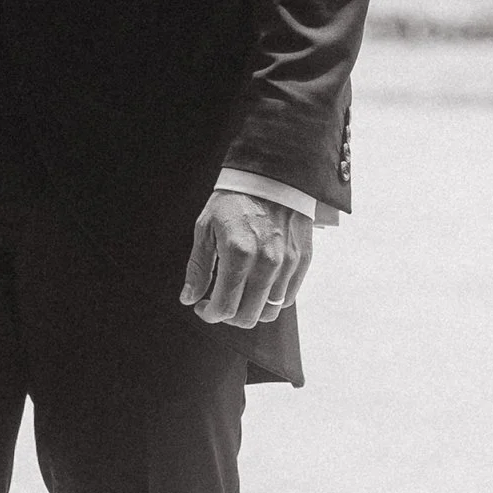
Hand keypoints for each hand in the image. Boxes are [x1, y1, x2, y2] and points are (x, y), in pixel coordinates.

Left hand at [183, 190, 311, 329]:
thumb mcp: (205, 227)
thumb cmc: (233, 200)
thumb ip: (198, 267)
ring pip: (270, 311)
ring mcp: (288, 262)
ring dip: (251, 310)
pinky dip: (271, 300)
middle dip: (229, 317)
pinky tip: (258, 285)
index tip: (203, 307)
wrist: (271, 175)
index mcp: (238, 253)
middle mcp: (267, 262)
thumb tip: (189, 298)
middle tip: (219, 303)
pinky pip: (288, 297)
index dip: (210, 314)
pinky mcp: (302, 260)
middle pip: (249, 316)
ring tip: (239, 294)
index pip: (225, 306)